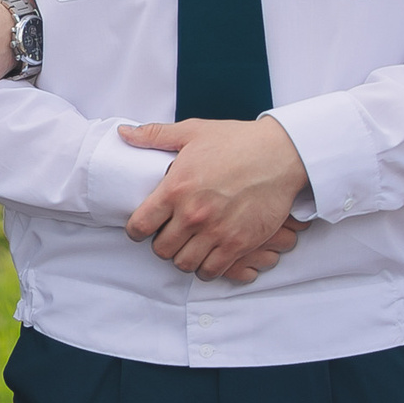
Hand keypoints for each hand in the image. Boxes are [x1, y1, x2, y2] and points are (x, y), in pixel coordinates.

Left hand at [120, 116, 314, 282]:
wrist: (279, 154)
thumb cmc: (236, 141)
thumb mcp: (192, 132)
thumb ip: (154, 135)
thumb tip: (124, 134)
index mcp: (175, 188)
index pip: (140, 225)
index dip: (135, 230)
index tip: (141, 228)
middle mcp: (193, 214)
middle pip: (161, 249)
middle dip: (161, 244)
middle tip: (170, 235)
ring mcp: (216, 231)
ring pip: (184, 264)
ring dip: (183, 257)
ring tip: (189, 246)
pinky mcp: (239, 243)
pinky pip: (212, 271)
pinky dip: (207, 268)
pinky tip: (209, 255)